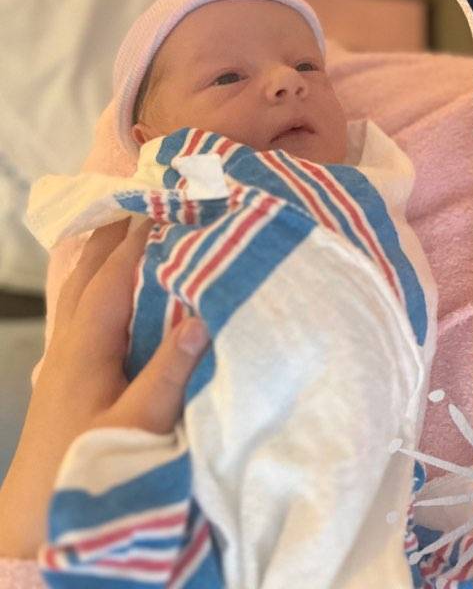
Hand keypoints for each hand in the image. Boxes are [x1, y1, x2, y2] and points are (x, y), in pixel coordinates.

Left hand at [0, 218, 208, 558]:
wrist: (36, 509)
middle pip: (90, 270)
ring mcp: (65, 352)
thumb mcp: (138, 425)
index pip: (114, 276)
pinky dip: (98, 279)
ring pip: (81, 285)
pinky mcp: (67, 367)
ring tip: (128, 226)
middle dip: (116, 231)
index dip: (138, 238)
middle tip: (145, 198)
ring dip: (103, 252)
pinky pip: (81, 306)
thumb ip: (169, 373)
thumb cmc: (90, 466)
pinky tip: (112, 283)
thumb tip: (200, 319)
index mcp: (87, 345)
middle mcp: (71, 339)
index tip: (164, 204)